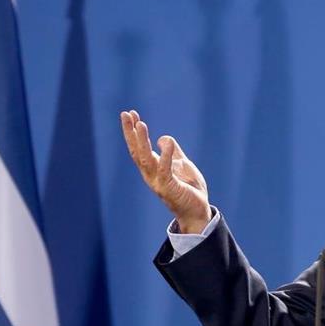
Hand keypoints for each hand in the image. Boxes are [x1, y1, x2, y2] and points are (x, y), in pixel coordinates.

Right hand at [120, 110, 211, 233]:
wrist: (198, 211)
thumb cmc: (190, 189)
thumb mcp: (182, 164)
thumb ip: (173, 152)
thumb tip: (163, 138)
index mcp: (153, 168)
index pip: (139, 147)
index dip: (134, 131)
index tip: (130, 114)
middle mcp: (151, 175)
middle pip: (137, 151)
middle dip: (131, 132)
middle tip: (126, 114)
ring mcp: (158, 182)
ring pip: (146, 159)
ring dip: (142, 141)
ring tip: (140, 124)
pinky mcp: (168, 188)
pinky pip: (165, 170)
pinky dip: (164, 156)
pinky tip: (164, 142)